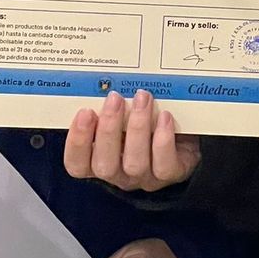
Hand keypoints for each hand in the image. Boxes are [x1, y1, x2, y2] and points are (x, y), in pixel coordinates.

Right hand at [65, 89, 201, 191]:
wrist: (181, 134)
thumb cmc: (144, 123)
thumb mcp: (121, 115)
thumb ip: (108, 108)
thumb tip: (100, 81)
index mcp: (98, 160)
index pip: (76, 163)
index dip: (77, 141)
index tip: (84, 111)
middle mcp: (118, 173)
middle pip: (104, 165)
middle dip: (108, 130)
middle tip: (114, 98)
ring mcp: (144, 177)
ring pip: (134, 164)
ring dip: (137, 128)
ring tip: (142, 99)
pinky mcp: (170, 174)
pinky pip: (164, 165)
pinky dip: (163, 140)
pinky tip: (164, 116)